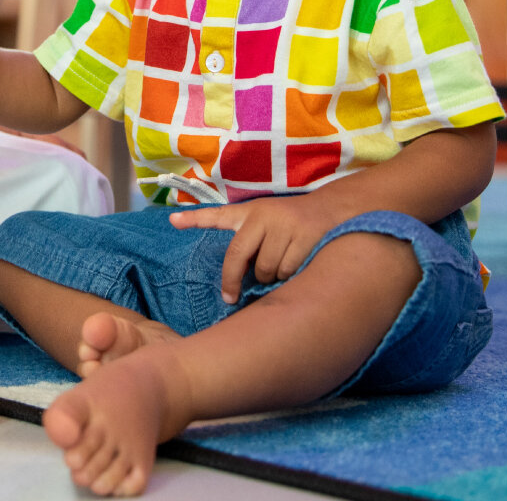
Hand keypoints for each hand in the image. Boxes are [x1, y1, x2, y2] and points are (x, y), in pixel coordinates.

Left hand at [169, 192, 348, 300]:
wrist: (334, 209)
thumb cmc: (293, 223)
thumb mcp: (266, 222)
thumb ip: (246, 243)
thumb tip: (232, 281)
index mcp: (249, 213)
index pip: (217, 215)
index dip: (195, 219)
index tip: (172, 220)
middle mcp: (263, 215)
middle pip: (238, 256)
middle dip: (233, 281)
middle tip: (231, 297)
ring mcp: (283, 225)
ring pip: (265, 269)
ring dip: (270, 278)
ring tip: (280, 268)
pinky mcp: (304, 236)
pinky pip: (287, 271)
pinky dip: (290, 277)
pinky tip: (298, 266)